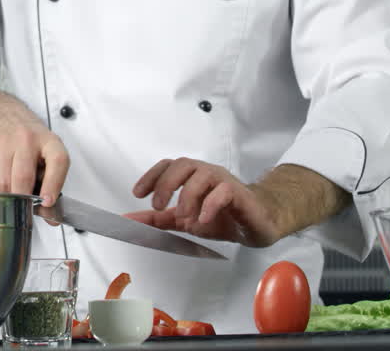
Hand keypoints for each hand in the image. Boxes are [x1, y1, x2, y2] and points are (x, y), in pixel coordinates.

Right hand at [0, 86, 68, 204]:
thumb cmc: (23, 134)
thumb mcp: (43, 147)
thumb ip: (48, 175)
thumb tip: (47, 209)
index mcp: (47, 140)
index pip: (58, 160)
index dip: (54, 184)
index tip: (48, 201)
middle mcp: (26, 139)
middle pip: (23, 178)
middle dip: (23, 200)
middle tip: (23, 209)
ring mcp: (2, 143)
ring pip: (3, 184)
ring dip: (6, 198)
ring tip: (10, 199)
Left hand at [126, 158, 282, 246]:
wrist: (257, 224)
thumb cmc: (223, 216)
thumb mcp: (185, 220)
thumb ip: (159, 219)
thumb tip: (131, 220)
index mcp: (193, 177)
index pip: (169, 166)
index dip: (152, 176)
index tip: (138, 193)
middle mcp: (207, 174)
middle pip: (183, 165)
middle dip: (166, 184)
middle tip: (157, 206)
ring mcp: (224, 182)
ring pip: (202, 175)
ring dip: (187, 195)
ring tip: (182, 216)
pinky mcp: (239, 194)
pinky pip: (224, 191)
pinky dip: (210, 204)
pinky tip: (203, 219)